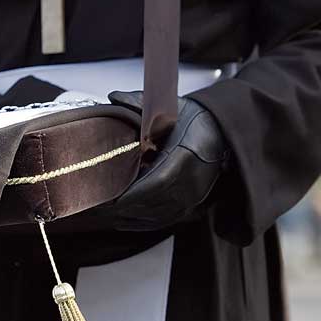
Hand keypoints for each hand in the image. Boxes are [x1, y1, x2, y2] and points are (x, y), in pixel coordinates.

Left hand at [107, 92, 229, 231]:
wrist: (225, 133)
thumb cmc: (197, 120)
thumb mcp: (171, 107)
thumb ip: (139, 102)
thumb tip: (114, 97)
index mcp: (186, 155)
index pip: (156, 182)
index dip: (131, 193)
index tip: (109, 196)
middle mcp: (192, 181)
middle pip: (152, 203)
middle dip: (122, 207)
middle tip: (96, 204)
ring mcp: (194, 197)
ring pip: (156, 216)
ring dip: (129, 216)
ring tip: (104, 212)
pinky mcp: (193, 206)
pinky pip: (164, 220)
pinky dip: (142, 222)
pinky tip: (123, 218)